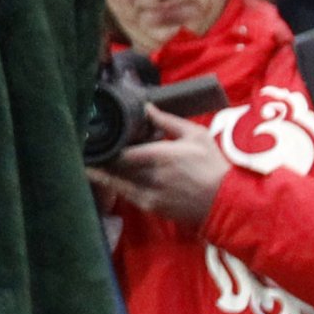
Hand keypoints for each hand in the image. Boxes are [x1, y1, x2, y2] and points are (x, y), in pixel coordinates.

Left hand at [86, 106, 231, 231]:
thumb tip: (147, 107)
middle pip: (114, 166)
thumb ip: (168, 121)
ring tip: (85, 160)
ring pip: (114, 181)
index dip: (105, 145)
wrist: (227, 202)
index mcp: (160, 156)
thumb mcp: (197, 136)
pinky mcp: (150, 207)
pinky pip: (123, 194)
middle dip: (99, 157)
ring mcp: (148, 194)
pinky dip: (110, 184)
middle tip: (85, 146)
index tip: (93, 135)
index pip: (121, 151)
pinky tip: (99, 176)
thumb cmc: (213, 165)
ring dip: (99, 171)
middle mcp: (149, 176)